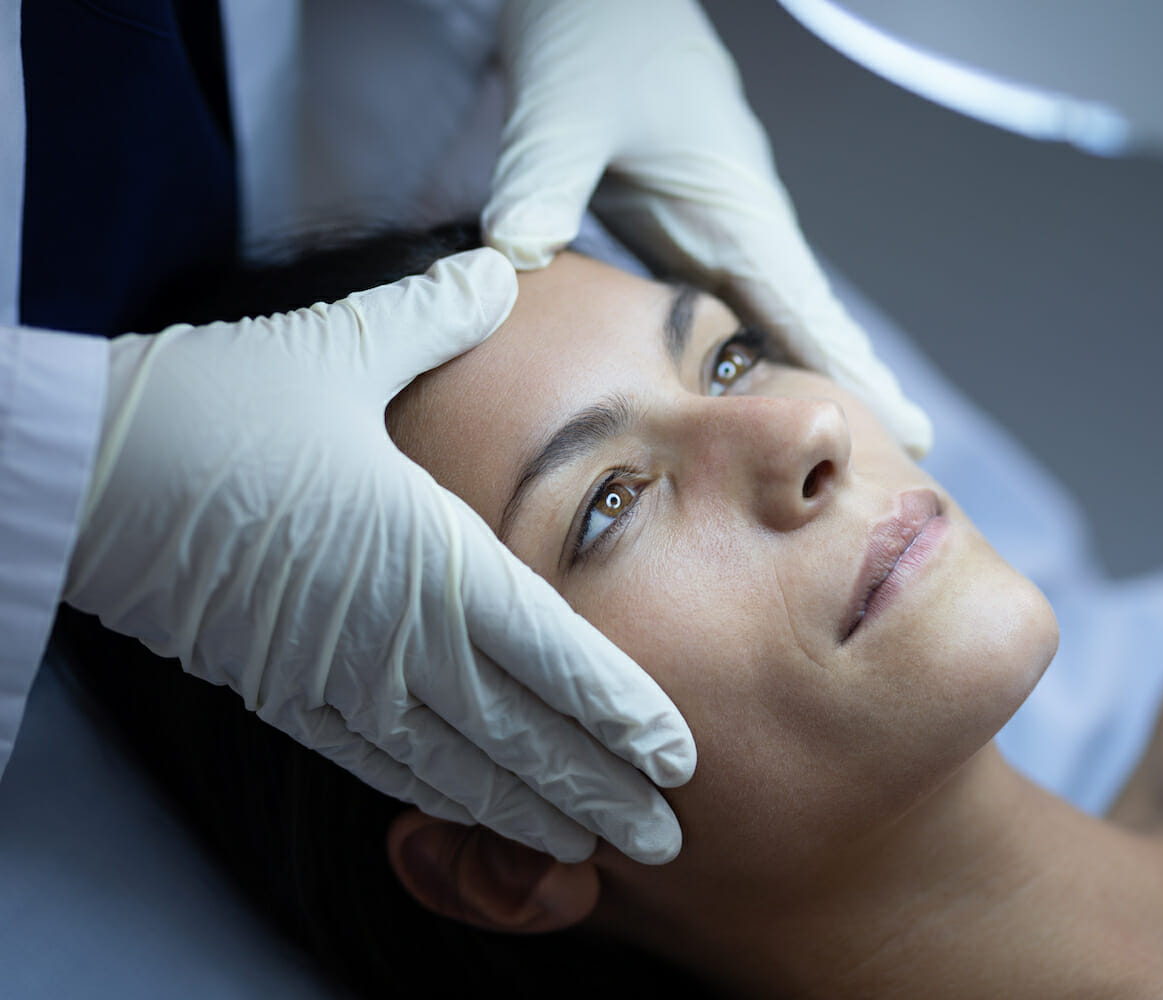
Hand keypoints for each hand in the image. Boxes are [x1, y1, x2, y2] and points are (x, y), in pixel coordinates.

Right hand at [64, 248, 694, 863]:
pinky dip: (441, 798)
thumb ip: (435, 316)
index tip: (677, 756)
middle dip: (600, 792)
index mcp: (429, 556)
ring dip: (531, 813)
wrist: (85, 474)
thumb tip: (499, 265)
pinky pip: (380, 765)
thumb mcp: (338, 345)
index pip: (554, 654)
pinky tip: (476, 815)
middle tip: (665, 839)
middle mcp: (395, 634)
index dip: (620, 714)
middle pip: (521, 736)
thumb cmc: (216, 404)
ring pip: (458, 768)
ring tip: (590, 849)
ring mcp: (337, 676)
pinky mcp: (285, 694)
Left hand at [483, 0, 932, 454]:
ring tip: (839, 454)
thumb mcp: (565, 103)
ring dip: (803, 382)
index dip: (853, 374)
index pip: (807, 308)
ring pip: (768, 325)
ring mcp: (713, 231)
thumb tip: (513, 257)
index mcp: (733, 206)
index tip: (910, 431)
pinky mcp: (681, 229)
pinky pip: (722, 309)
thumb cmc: (595, 34)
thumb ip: (543, 178)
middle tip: (903, 465)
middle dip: (850, 394)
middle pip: (806, 329)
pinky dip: (747, 359)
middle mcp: (737, 228)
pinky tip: (746, 399)